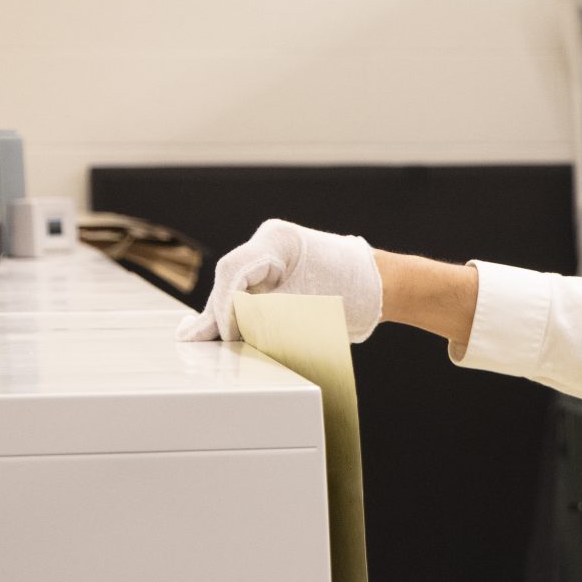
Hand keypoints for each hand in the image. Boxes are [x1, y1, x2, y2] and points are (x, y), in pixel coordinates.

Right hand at [176, 219, 382, 343]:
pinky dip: (240, 312)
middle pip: (231, 278)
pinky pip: (250, 292)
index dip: (224, 305)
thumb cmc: (355, 293)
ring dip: (224, 313)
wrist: (384, 287)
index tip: (225, 334)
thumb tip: (228, 332)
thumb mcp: (308, 308)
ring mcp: (272, 257)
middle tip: (197, 341)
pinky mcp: (276, 274)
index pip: (235, 271)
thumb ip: (266, 316)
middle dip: (218, 311)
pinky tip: (220, 331)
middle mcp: (271, 244)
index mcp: (279, 240)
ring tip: (199, 339)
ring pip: (236, 286)